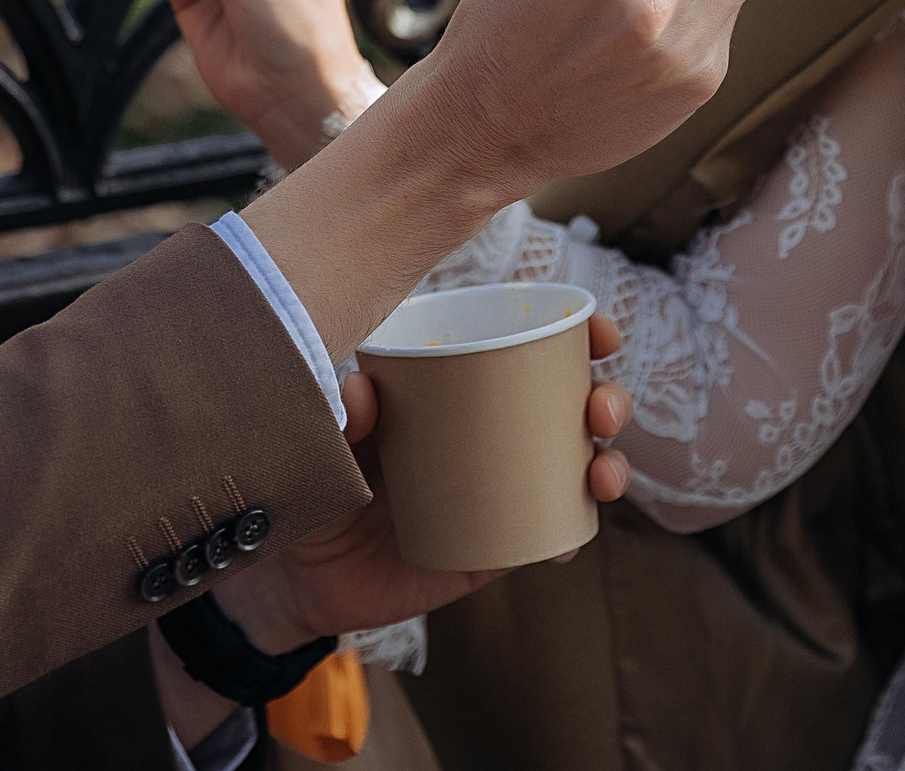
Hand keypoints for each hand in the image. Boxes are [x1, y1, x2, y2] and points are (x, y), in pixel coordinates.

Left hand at [147, 313, 631, 745]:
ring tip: (602, 472)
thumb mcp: (323, 437)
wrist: (296, 572)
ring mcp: (498, 493)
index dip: (577, 336)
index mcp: (461, 391)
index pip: (529, 351)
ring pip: (574, 470)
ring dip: (608, 465)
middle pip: (570, 407)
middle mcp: (491, 437)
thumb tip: (361, 389)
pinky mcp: (490, 551)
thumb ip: (338, 411)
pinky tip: (570, 538)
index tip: (598, 332)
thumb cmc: (313, 480)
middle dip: (607, 399)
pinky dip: (567, 537)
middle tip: (600, 407)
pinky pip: (543, 540)